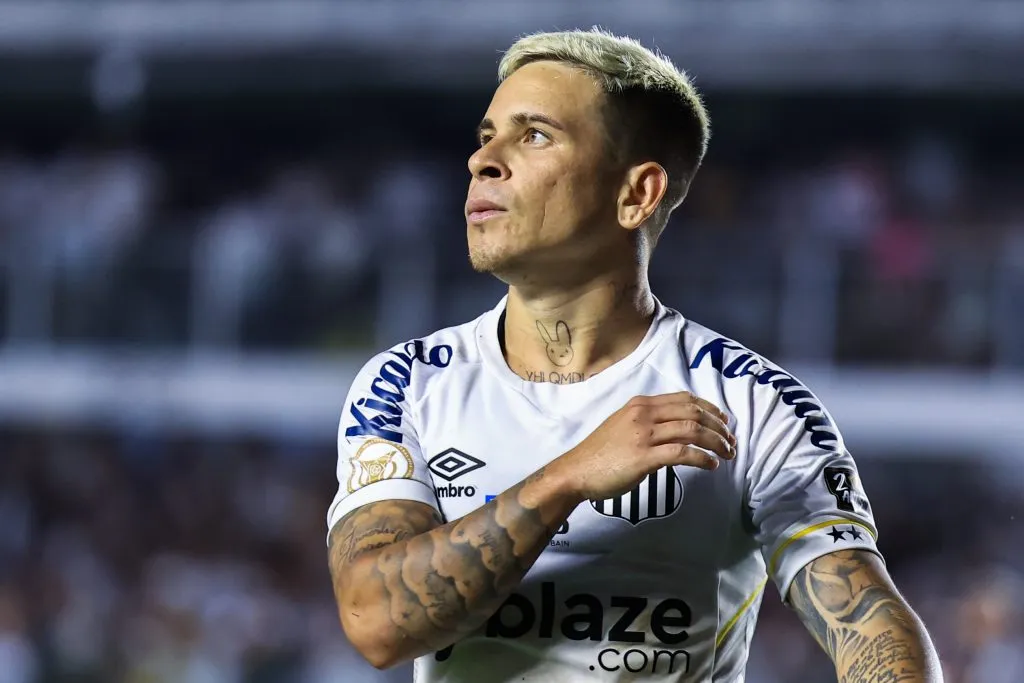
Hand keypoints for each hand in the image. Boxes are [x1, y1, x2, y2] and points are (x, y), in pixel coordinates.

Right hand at [552, 392, 735, 502]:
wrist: (576, 471)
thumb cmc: (599, 453)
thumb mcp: (623, 425)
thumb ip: (647, 422)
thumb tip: (673, 430)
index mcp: (640, 404)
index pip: (684, 399)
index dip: (710, 408)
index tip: (724, 420)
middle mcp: (644, 414)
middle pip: (693, 413)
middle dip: (718, 426)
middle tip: (731, 440)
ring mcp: (644, 435)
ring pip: (692, 431)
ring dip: (716, 442)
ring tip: (727, 454)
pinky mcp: (644, 457)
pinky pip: (682, 453)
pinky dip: (702, 458)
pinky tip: (711, 465)